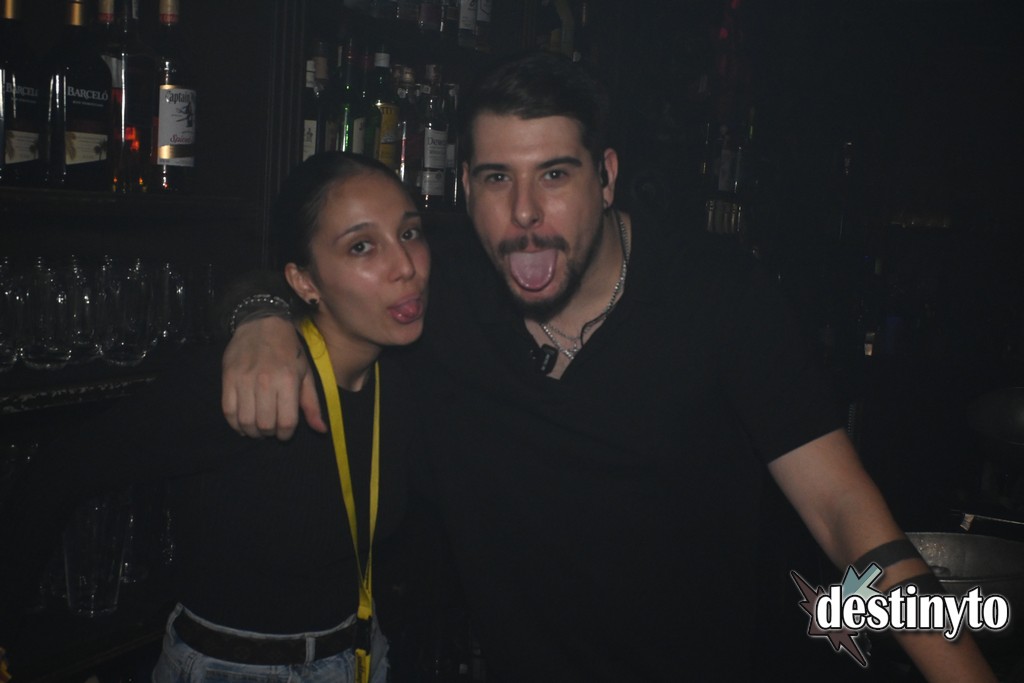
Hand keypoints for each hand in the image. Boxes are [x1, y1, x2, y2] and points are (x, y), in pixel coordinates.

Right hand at [221, 316, 326, 438]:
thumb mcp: (306, 374)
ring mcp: (244, 380)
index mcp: (288, 381)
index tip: (285, 433)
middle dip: (269, 434)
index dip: (286, 434)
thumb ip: (312, 404)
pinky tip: (242, 424)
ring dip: (252, 431)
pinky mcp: (228, 378)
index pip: (287, 422)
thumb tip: (321, 430)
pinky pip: (228, 410)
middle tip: (271, 430)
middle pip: (265, 424)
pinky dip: (234, 423)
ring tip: (257, 429)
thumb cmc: (289, 350)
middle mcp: (266, 381)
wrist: (262, 323)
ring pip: (245, 421)